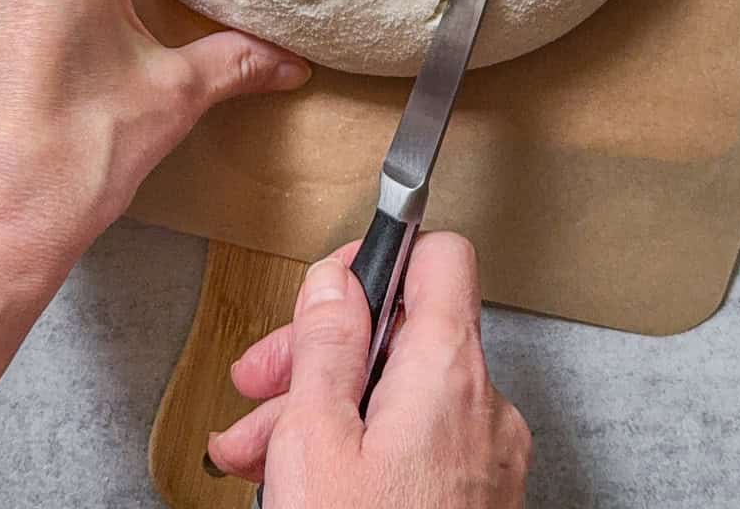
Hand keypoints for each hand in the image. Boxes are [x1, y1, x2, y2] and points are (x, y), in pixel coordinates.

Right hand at [208, 233, 531, 506]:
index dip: (378, 256)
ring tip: (253, 453)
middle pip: (404, 334)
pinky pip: (418, 446)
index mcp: (449, 369)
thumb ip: (325, 342)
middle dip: (322, 353)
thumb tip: (334, 278)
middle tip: (259, 384)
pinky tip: (304, 482)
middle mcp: (483, 405)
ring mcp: (486, 458)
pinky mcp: (476, 500)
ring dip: (325, 409)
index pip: (439, 256)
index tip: (326, 284)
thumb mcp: (314, 437)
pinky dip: (362, 450)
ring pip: (400, 397)